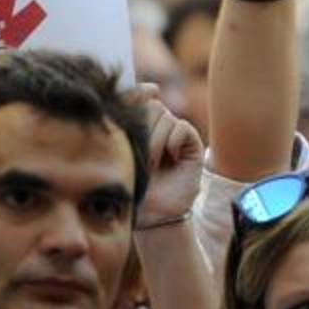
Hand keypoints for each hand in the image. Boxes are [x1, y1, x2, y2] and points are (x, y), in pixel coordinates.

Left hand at [133, 86, 203, 227]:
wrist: (152, 214)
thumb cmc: (131, 187)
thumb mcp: (118, 157)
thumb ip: (121, 128)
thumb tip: (134, 99)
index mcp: (138, 126)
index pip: (136, 97)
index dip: (135, 94)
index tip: (134, 105)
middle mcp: (157, 126)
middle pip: (149, 105)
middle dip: (141, 127)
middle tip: (139, 155)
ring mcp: (175, 134)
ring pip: (163, 116)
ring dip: (154, 140)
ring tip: (151, 164)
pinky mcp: (191, 144)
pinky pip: (181, 128)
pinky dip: (172, 140)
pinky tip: (169, 157)